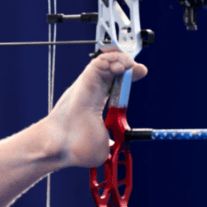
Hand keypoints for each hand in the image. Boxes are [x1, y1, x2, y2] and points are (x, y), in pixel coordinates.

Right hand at [46, 50, 147, 167]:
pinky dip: (111, 59)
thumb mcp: (107, 145)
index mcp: (97, 104)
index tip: (141, 73)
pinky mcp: (86, 79)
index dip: (129, 76)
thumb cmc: (77, 147)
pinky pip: (99, 62)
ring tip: (129, 66)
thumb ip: (116, 143)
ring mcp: (89, 85)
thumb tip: (120, 147)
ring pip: (105, 62)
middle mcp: (93, 92)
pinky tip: (120, 66)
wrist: (64, 145)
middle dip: (128, 64)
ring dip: (121, 59)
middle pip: (112, 69)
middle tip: (139, 68)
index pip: (115, 83)